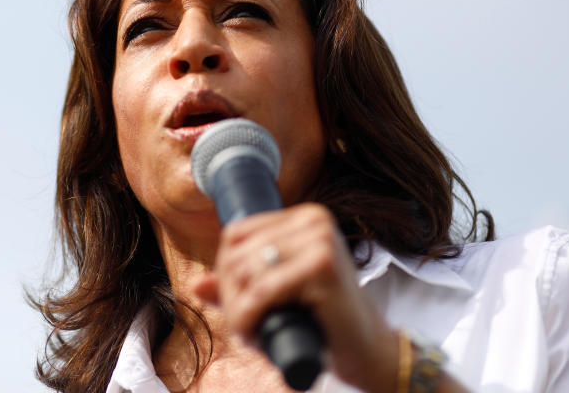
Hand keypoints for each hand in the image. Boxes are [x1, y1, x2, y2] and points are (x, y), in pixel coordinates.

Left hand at [193, 203, 398, 392]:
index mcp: (304, 217)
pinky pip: (261, 291)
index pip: (236, 233)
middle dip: (229, 295)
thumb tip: (197, 284)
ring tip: (252, 333)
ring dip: (238, 310)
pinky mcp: (323, 267)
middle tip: (243, 325)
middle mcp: (314, 220)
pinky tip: (256, 337)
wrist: (371, 352)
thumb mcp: (277, 296)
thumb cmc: (323, 322)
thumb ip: (240, 286)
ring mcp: (321, 240)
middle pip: (236, 253)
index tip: (237, 303)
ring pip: (245, 271)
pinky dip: (248, 318)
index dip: (225, 272)